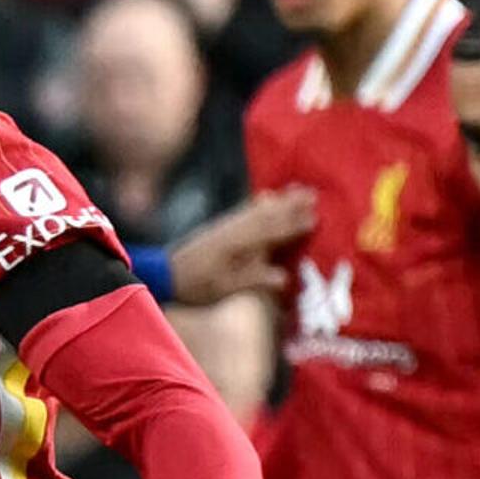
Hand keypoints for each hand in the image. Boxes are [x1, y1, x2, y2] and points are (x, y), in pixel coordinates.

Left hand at [170, 188, 315, 303]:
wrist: (164, 274)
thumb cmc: (195, 286)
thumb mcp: (225, 289)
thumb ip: (253, 280)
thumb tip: (284, 278)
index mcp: (237, 245)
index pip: (271, 233)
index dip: (293, 226)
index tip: (315, 218)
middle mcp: (233, 230)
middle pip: (267, 215)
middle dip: (290, 205)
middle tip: (313, 193)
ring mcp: (226, 226)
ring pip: (257, 209)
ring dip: (279, 199)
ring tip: (297, 189)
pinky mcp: (220, 227)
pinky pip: (244, 210)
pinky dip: (259, 202)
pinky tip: (266, 196)